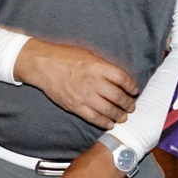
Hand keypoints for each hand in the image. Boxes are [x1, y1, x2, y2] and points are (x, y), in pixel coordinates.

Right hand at [14, 39, 137, 128]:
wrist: (43, 65)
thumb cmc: (65, 56)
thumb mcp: (88, 54)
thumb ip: (103, 66)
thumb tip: (118, 77)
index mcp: (98, 67)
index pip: (122, 78)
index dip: (131, 86)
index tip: (134, 89)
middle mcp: (93, 82)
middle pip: (118, 96)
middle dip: (128, 103)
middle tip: (131, 106)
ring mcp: (84, 96)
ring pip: (108, 110)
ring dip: (119, 115)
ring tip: (123, 116)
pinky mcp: (75, 106)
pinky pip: (93, 118)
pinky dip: (104, 122)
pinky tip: (110, 123)